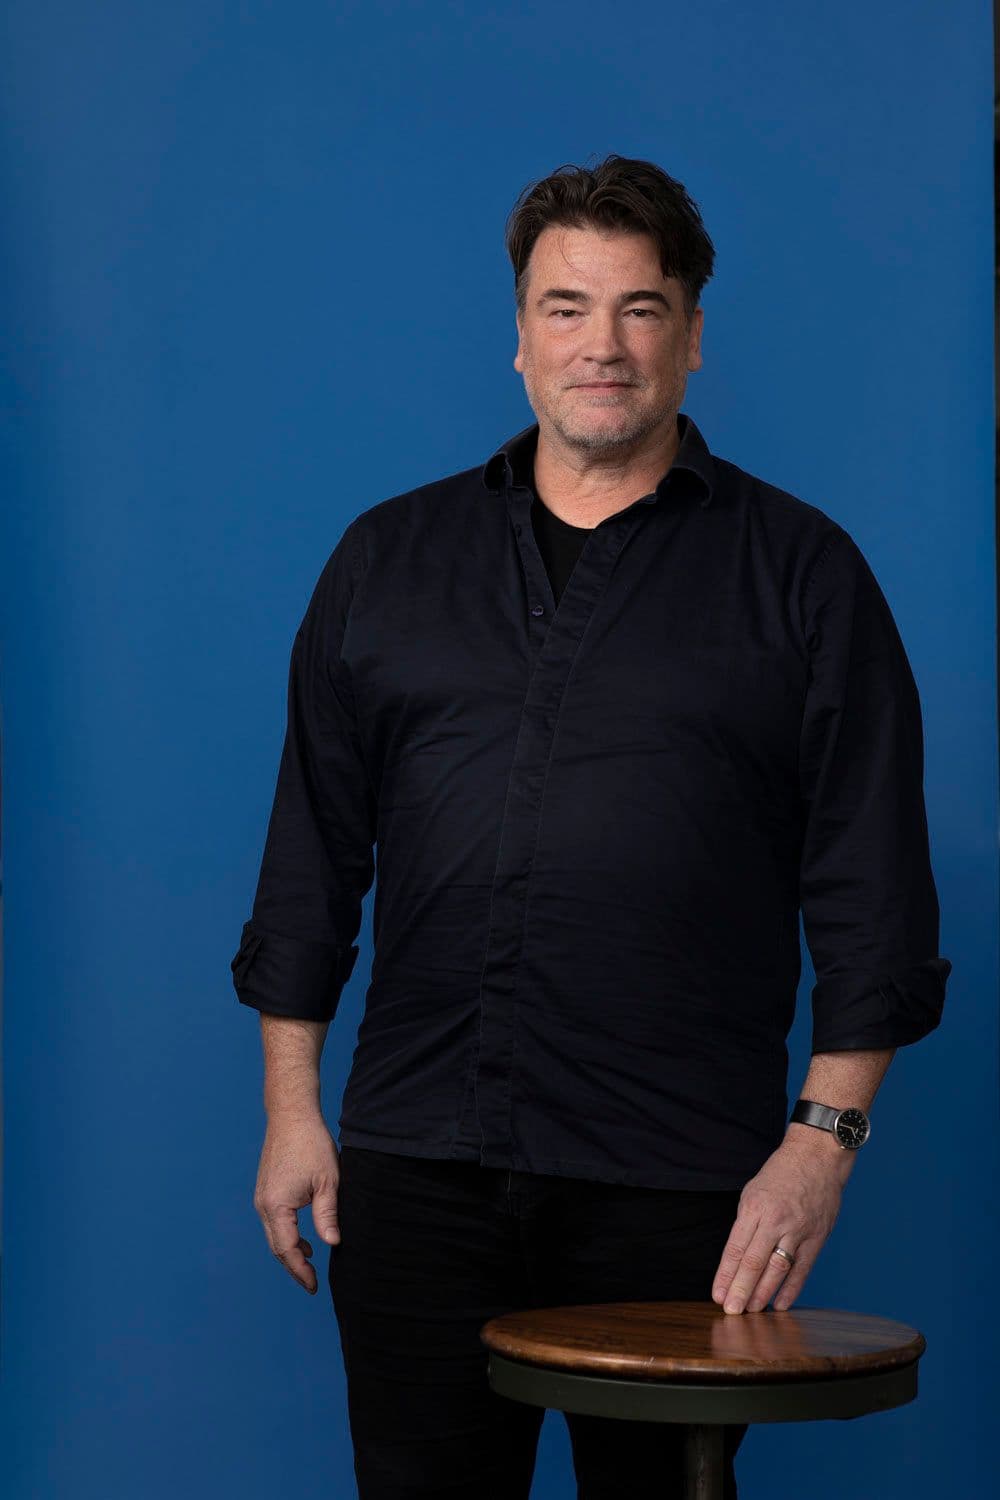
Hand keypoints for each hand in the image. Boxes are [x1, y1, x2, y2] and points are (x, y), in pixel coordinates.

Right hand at [253, 1112, 341, 1294]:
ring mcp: (262, 1197)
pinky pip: (274, 1222)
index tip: (313, 1286)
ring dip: (290, 1252)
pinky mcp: (266, 1190)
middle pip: (277, 1247)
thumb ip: (328, 1215)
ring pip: (274, 1235)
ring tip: (310, 1266)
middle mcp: (263, 1205)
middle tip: (312, 1284)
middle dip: (294, 1267)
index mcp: (276, 1206)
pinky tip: (305, 1241)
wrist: (291, 1115)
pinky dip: (287, 1236)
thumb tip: (333, 1244)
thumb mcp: (328, 1181)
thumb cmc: (311, 1145)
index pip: (287, 1249)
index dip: (300, 1271)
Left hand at [711, 1129, 854, 1313]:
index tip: (717, 1295)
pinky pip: (802, 1268)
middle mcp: (775, 1221)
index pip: (735, 1249)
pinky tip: (781, 1304)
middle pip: (754, 1263)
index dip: (726, 1275)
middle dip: (740, 1290)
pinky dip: (791, 1289)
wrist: (816, 1157)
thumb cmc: (779, 1175)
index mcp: (754, 1208)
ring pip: (778, 1269)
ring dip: (763, 1293)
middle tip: (731, 1311)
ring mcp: (798, 1230)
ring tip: (751, 1311)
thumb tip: (737, 1258)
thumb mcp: (752, 1192)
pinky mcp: (817, 1237)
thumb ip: (746, 1224)